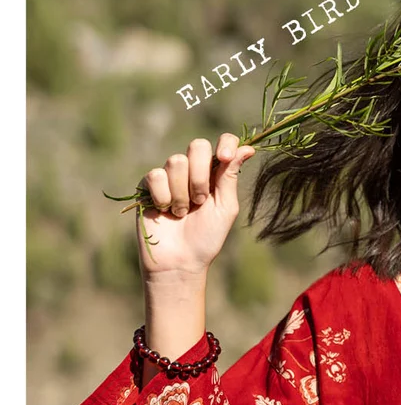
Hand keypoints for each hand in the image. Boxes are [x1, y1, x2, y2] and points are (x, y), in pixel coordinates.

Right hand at [136, 133, 255, 278]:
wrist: (180, 261)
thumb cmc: (207, 238)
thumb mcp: (225, 208)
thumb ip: (231, 176)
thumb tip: (247, 148)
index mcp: (216, 174)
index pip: (223, 142)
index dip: (225, 144)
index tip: (224, 158)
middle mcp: (193, 170)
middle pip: (197, 145)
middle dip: (201, 175)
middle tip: (200, 201)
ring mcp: (169, 175)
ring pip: (176, 161)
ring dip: (182, 193)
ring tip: (182, 213)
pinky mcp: (148, 184)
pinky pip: (156, 176)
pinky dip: (164, 197)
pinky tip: (164, 211)